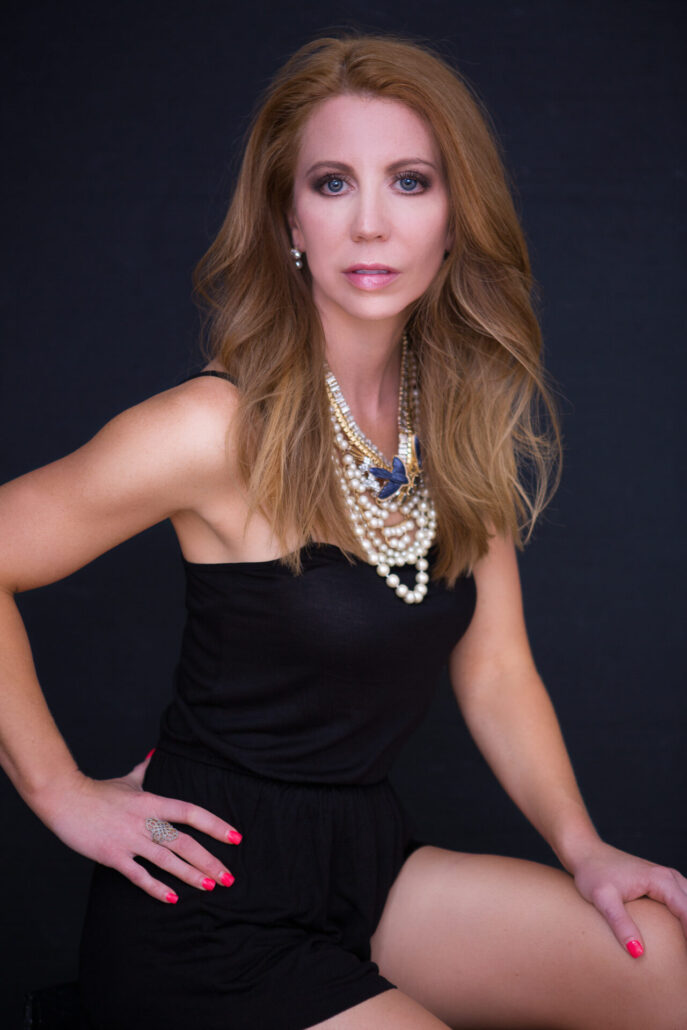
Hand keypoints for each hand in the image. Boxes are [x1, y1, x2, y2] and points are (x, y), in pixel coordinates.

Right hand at [30, 751, 241, 903]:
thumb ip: (144, 770)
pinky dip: (156, 888)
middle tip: (229, 877)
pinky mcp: (113, 856)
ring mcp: (130, 840)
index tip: (235, 837)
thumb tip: (155, 753)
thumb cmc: (98, 791)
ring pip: (166, 860)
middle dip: (209, 860)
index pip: (192, 812)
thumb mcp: (127, 780)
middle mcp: (145, 821)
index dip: (215, 825)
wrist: (65, 799)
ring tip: (210, 886)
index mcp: (153, 802)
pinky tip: (173, 898)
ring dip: (190, 875)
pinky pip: (139, 876)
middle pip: (184, 842)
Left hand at [570, 839, 686, 955]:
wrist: (585, 852)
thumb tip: (637, 953)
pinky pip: (684, 901)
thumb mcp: (602, 898)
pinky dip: (686, 915)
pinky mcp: (662, 884)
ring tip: (684, 950)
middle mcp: (669, 877)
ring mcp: (667, 879)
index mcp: (660, 880)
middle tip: (686, 960)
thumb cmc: (592, 873)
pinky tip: (681, 934)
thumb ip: (620, 924)